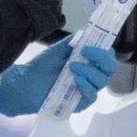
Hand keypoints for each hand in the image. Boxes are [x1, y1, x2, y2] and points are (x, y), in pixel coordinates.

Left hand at [0, 36, 117, 116]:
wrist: (26, 83)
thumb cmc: (43, 66)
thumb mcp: (59, 49)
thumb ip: (74, 42)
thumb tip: (88, 33)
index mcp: (88, 62)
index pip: (107, 56)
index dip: (104, 49)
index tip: (91, 44)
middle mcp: (91, 75)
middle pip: (110, 68)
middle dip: (101, 58)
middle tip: (86, 52)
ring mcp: (87, 89)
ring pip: (102, 81)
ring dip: (89, 70)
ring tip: (72, 66)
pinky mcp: (81, 103)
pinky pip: (92, 96)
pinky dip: (86, 86)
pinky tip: (75, 80)